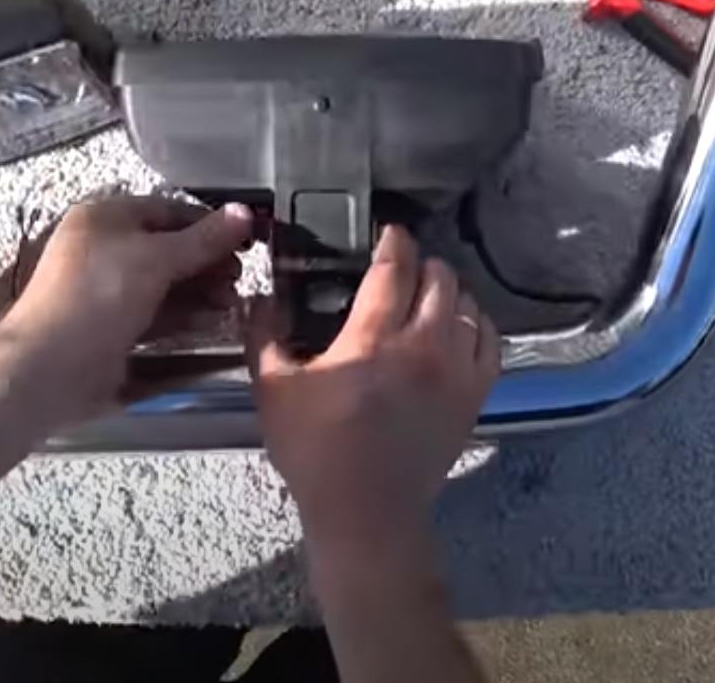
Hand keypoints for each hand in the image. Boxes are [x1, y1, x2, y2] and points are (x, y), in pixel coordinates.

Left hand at [0, 195, 252, 427]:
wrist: (50, 367)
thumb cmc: (100, 296)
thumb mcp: (156, 259)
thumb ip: (204, 238)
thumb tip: (245, 212)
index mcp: (107, 217)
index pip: (169, 210)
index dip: (210, 224)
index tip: (248, 241)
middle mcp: (106, 249)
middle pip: (169, 248)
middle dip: (208, 262)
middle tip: (240, 278)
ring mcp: (109, 291)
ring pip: (166, 284)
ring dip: (201, 291)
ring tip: (232, 303)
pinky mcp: (115, 327)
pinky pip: (157, 313)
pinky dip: (184, 316)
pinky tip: (212, 322)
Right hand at [247, 225, 499, 551]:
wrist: (367, 513)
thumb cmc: (316, 450)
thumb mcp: (273, 390)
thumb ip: (263, 335)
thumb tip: (255, 296)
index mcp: (373, 338)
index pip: (394, 267)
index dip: (393, 239)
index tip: (387, 231)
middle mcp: (424, 345)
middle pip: (439, 277)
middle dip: (420, 263)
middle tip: (400, 268)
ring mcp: (457, 371)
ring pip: (468, 304)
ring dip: (448, 291)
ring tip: (428, 294)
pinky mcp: (475, 395)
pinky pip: (490, 341)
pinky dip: (476, 323)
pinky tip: (459, 326)